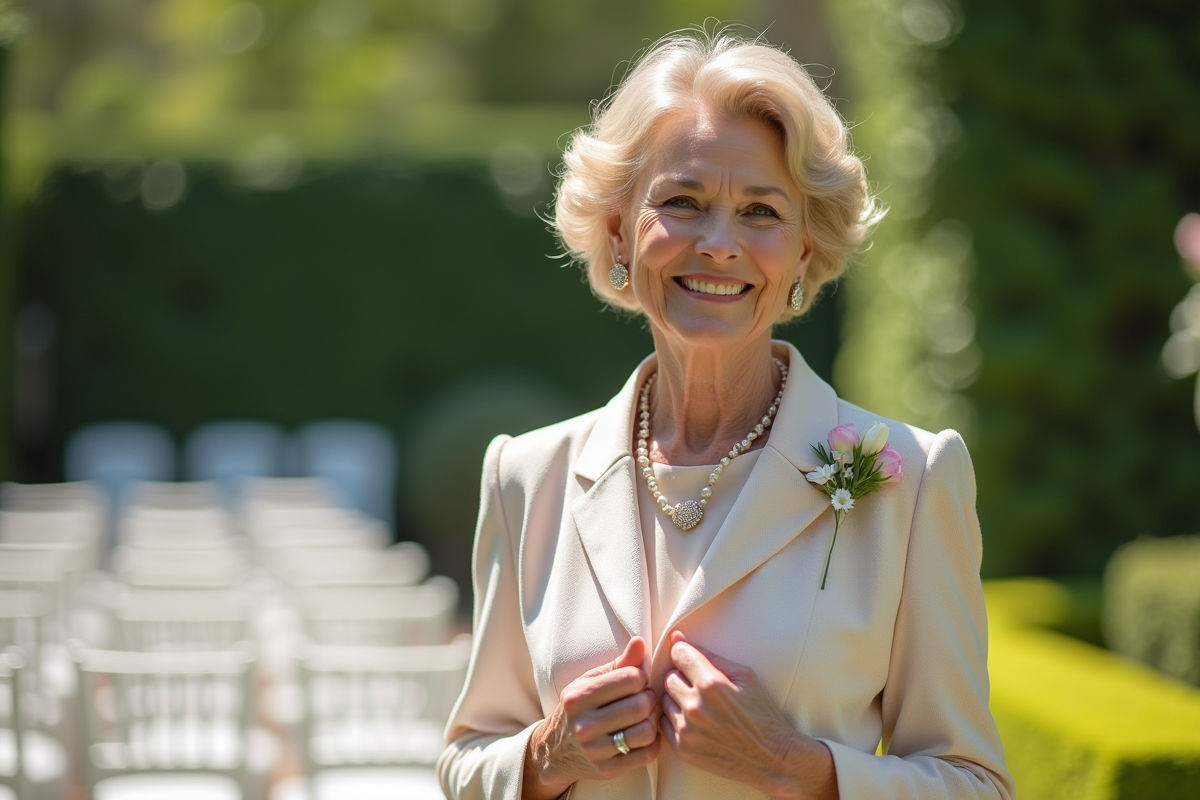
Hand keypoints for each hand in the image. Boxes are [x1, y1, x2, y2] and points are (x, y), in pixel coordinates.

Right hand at [522, 636, 660, 799]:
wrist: (554, 750)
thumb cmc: (578, 708)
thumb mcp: (589, 681)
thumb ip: (619, 663)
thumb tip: (640, 642)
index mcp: (579, 697)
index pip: (631, 678)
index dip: (641, 677)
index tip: (636, 682)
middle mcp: (584, 724)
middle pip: (641, 705)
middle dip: (649, 699)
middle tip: (644, 699)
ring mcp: (596, 750)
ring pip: (647, 731)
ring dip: (652, 721)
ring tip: (645, 717)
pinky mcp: (608, 769)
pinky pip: (647, 753)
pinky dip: (652, 742)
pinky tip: (643, 735)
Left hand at [660, 631, 837, 799]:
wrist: (771, 757)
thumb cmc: (761, 714)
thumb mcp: (745, 676)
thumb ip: (711, 657)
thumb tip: (678, 640)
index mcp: (711, 684)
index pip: (679, 654)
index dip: (684, 654)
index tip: (689, 660)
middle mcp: (695, 706)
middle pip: (668, 677)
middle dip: (681, 677)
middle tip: (698, 685)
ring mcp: (687, 730)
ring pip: (664, 700)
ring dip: (677, 699)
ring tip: (699, 705)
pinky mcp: (682, 749)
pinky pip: (664, 723)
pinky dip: (675, 720)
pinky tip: (694, 721)